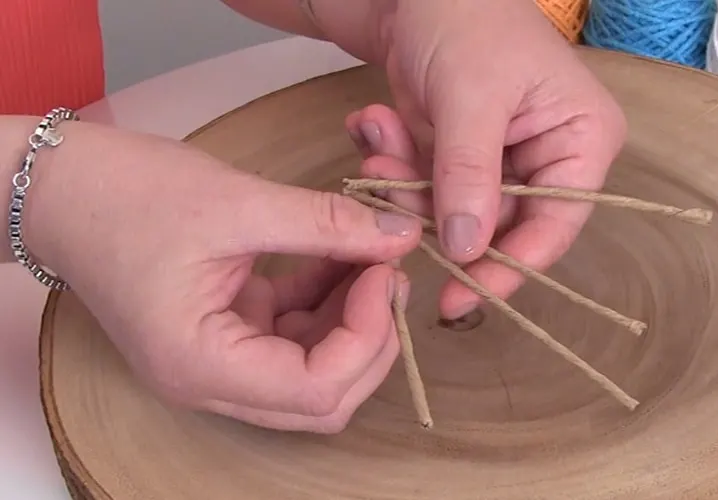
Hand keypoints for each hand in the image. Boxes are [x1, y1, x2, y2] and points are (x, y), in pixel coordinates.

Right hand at [25, 120, 421, 432]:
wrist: (60, 187)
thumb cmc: (126, 194)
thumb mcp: (237, 202)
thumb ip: (325, 224)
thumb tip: (400, 235)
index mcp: (201, 364)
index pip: (316, 390)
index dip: (368, 337)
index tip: (383, 272)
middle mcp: (210, 379)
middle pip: (322, 397)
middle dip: (370, 340)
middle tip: (389, 272)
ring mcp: (219, 358)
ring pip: (314, 367)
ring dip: (353, 318)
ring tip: (371, 255)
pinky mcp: (226, 330)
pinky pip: (293, 331)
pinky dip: (326, 299)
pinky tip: (342, 255)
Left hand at [343, 0, 626, 319]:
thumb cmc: (467, 21)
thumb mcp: (472, 99)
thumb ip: (471, 177)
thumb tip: (469, 252)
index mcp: (582, 141)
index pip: (554, 225)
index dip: (509, 266)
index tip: (460, 298)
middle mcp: (550, 158)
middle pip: (500, 225)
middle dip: (437, 212)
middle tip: (388, 182)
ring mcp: (503, 159)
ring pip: (455, 212)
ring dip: (407, 186)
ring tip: (378, 142)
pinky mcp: (460, 156)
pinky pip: (429, 189)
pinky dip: (397, 168)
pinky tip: (374, 127)